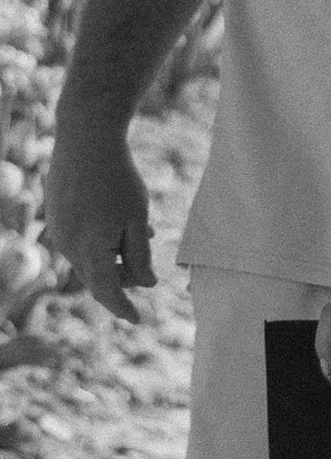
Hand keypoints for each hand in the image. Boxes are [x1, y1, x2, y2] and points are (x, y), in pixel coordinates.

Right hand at [40, 112, 154, 323]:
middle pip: (96, 277)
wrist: (85, 139)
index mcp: (89, 250)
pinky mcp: (56, 217)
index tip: (137, 319)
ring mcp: (57, 231)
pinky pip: (79, 241)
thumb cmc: (117, 179)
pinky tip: (120, 224)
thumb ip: (140, 257)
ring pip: (88, 258)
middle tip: (146, 271)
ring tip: (141, 236)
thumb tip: (146, 285)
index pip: (107, 292)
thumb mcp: (137, 219)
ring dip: (113, 257)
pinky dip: (100, 242)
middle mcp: (67, 245)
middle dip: (122, 279)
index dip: (123, 307)